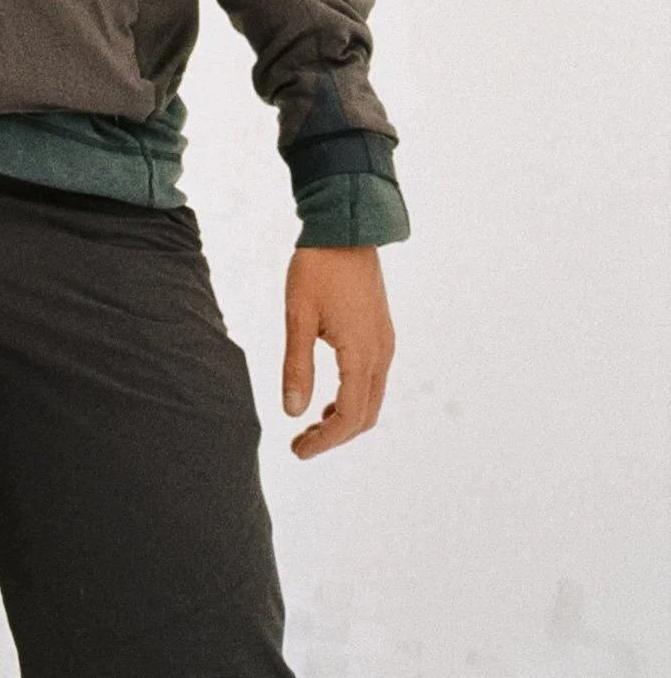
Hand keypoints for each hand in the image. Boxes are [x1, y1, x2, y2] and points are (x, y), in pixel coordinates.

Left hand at [283, 246, 394, 458]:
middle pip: (365, 415)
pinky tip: (328, 397)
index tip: (297, 450)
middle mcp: (381, 353)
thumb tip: (292, 412)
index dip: (324, 441)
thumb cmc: (317, 267)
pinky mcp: (381, 332)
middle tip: (301, 444)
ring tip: (311, 425)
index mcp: (361, 353)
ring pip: (371, 399)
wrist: (346, 227)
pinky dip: (353, 398)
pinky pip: (373, 380)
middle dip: (335, 436)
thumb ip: (296, 366)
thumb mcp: (298, 315)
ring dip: (345, 419)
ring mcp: (385, 343)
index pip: (348, 416)